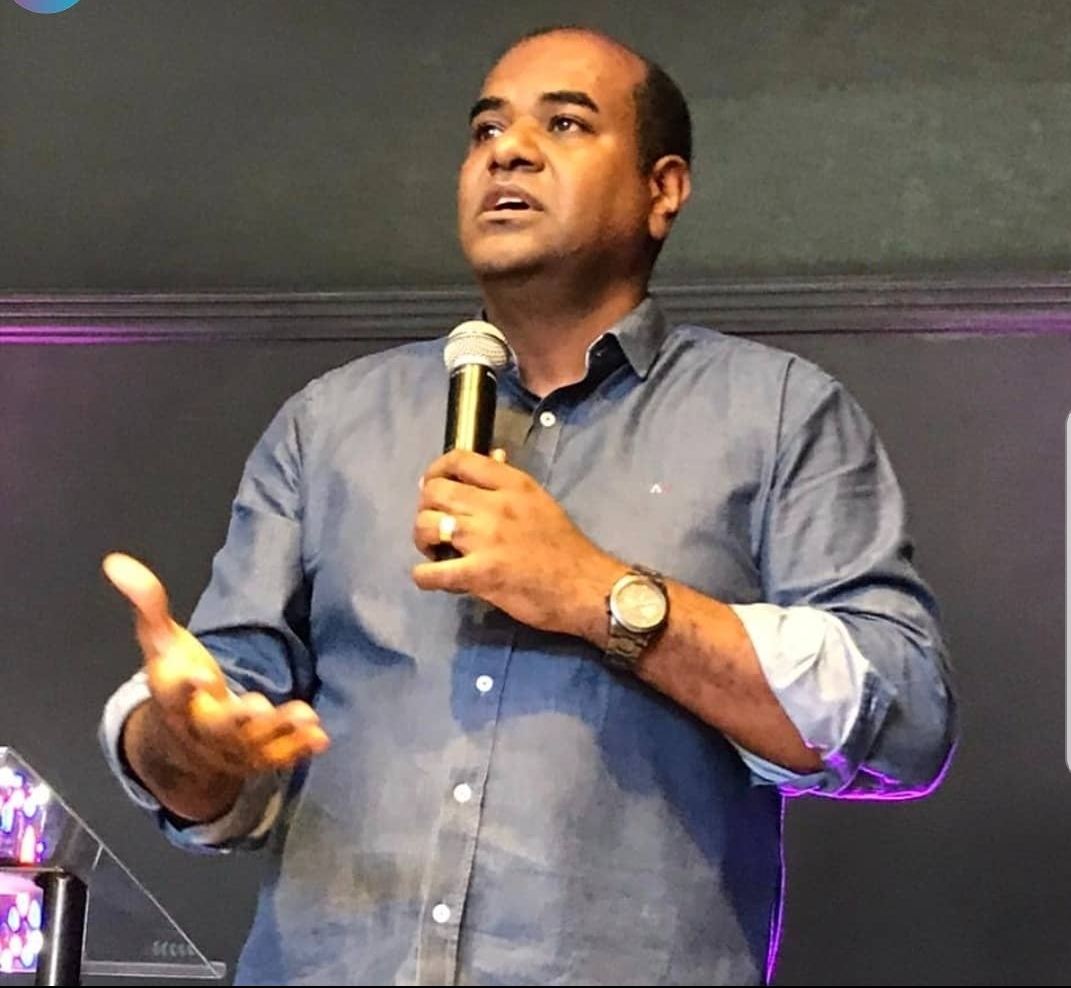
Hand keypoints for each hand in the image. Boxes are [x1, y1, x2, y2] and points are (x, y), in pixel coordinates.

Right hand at [103, 552, 329, 777]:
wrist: (182, 747)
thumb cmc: (178, 684)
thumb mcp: (161, 644)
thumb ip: (148, 605)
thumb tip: (116, 562)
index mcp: (175, 699)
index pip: (174, 693)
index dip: (186, 685)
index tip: (199, 674)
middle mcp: (202, 728)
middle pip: (218, 727)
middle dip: (237, 719)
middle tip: (256, 706)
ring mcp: (231, 748)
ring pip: (254, 745)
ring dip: (280, 731)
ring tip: (306, 715)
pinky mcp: (257, 758)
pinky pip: (278, 758)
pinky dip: (298, 749)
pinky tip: (321, 736)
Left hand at [411, 450, 621, 640]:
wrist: (586, 588)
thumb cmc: (565, 547)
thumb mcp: (540, 502)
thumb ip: (509, 482)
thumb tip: (493, 455)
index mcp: (513, 484)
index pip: (459, 460)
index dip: (436, 471)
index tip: (433, 486)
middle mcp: (495, 505)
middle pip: (435, 491)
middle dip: (425, 507)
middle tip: (434, 524)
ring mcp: (485, 540)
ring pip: (426, 525)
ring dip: (422, 539)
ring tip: (434, 551)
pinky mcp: (479, 574)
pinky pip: (431, 572)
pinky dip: (424, 576)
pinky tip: (433, 578)